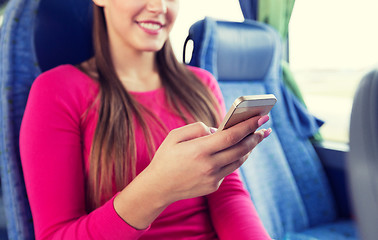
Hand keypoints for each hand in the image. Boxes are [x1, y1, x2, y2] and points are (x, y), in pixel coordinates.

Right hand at [145, 115, 270, 203]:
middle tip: (265, 128)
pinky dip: (234, 158)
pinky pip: (229, 169)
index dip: (249, 126)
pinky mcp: (213, 186)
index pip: (232, 136)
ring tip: (255, 138)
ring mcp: (213, 178)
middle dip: (256, 137)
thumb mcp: (175, 136)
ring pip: (239, 160)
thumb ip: (197, 128)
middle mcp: (209, 165)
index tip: (262, 117)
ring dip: (249, 148)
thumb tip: (217, 130)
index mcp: (199, 150)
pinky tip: (237, 151)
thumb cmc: (165, 158)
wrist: (158, 187)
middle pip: (241, 149)